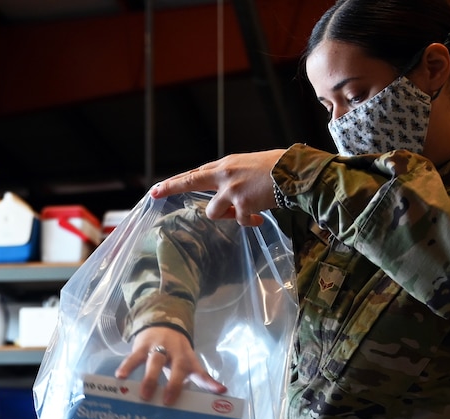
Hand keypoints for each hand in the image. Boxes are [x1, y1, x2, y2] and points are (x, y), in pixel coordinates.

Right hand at [114, 327, 226, 404]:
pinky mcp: (142, 346)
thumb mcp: (190, 363)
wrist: (162, 324)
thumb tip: (223, 392)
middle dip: (173, 385)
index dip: (210, 383)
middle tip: (166, 402)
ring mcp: (158, 348)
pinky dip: (127, 366)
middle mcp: (174, 354)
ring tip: (143, 395)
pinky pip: (134, 357)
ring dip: (149, 378)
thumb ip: (201, 379)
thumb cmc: (177, 353)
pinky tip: (120, 376)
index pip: (201, 372)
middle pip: (176, 368)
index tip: (220, 392)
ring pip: (154, 361)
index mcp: (188, 360)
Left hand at [150, 149, 284, 225]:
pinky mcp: (242, 203)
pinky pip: (239, 221)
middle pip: (190, 181)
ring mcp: (232, 188)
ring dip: (226, 216)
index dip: (175, 181)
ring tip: (243, 212)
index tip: (156, 188)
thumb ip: (232, 178)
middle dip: (170, 187)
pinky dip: (249, 222)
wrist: (296, 171)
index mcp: (226, 164)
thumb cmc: (277, 168)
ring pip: (213, 212)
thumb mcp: (249, 166)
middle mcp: (225, 174)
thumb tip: (224, 197)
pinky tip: (259, 218)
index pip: (196, 172)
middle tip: (154, 193)